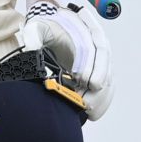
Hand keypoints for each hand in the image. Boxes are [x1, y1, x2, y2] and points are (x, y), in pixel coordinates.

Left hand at [16, 0, 112, 119]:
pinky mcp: (99, 75)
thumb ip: (33, 37)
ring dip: (100, 98)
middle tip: (84, 102)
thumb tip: (32, 51)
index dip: (92, 66)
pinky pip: (107, 90)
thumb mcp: (36, 27)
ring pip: (108, 82)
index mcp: (88, 33)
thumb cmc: (46, 28)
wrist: (52, 29)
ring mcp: (101, 63)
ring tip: (86, 110)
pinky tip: (91, 114)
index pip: (98, 50)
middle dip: (97, 88)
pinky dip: (101, 103)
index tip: (80, 80)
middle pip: (107, 69)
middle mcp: (99, 48)